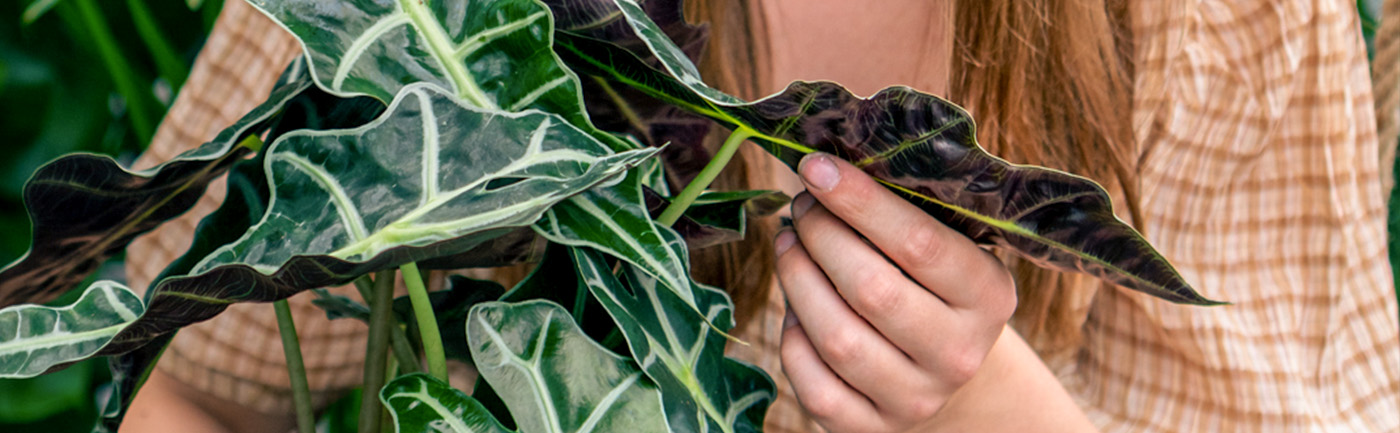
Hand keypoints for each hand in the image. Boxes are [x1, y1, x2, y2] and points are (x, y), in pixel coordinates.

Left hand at [777, 153, 1016, 432]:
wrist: (948, 372)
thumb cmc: (933, 286)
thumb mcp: (947, 245)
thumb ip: (906, 207)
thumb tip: (828, 160)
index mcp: (988, 295)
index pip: (920, 242)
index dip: (860, 200)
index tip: (816, 166)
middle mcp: (958, 353)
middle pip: (872, 289)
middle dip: (822, 236)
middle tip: (801, 208)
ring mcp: (915, 399)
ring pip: (837, 337)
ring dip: (797, 279)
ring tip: (788, 244)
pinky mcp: (869, 429)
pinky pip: (813, 383)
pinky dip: (792, 337)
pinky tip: (797, 307)